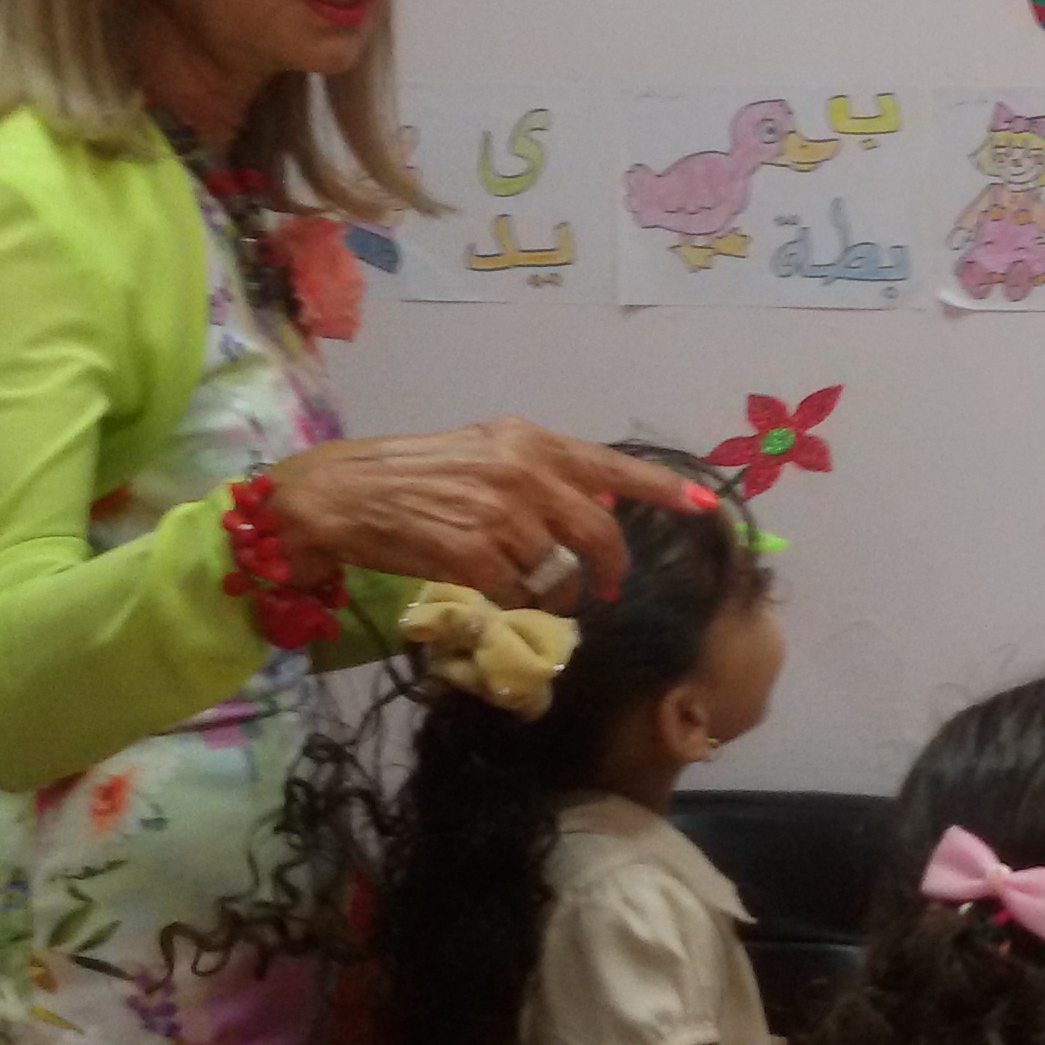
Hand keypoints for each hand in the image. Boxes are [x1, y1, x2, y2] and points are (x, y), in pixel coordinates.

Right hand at [264, 420, 716, 606]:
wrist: (337, 494)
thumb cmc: (408, 475)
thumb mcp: (484, 455)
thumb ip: (541, 476)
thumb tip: (599, 507)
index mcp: (531, 442)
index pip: (615, 465)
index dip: (665, 490)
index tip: (707, 506)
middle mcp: (525, 472)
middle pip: (601, 533)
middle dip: (610, 570)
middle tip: (604, 590)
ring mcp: (501, 514)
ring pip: (559, 573)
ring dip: (550, 593)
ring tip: (519, 585)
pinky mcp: (474, 554)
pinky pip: (519, 595)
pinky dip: (510, 603)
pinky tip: (487, 590)